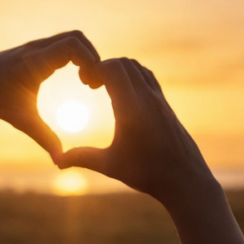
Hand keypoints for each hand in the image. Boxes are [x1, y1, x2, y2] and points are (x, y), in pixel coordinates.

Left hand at [0, 31, 102, 164]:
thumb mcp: (22, 120)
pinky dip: (74, 55)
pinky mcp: (33, 49)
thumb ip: (44, 137)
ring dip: (83, 55)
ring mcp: (34, 46)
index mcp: (35, 62)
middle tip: (92, 82)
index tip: (90, 83)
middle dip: (91, 56)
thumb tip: (61, 160)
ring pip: (69, 38)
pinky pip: (61, 43)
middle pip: (76, 37)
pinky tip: (75, 76)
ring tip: (85, 81)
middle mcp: (35, 49)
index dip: (90, 59)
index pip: (72, 44)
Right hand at [57, 58, 217, 208]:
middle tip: (91, 84)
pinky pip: (149, 79)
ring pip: (139, 68)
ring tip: (105, 88)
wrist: (185, 180)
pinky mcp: (166, 107)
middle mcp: (148, 99)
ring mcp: (160, 101)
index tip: (85, 83)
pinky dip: (133, 77)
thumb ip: (82, 158)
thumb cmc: (147, 173)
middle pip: (125, 63)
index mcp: (132, 109)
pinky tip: (123, 97)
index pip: (114, 69)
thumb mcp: (110, 165)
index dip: (95, 68)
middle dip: (105, 66)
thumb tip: (57, 161)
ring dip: (120, 70)